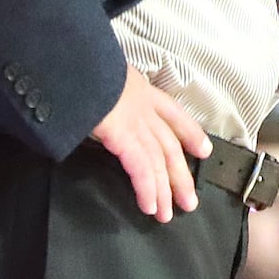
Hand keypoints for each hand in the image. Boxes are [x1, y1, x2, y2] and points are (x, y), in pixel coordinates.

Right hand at [90, 64, 212, 221]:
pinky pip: (141, 167)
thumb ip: (108, 92)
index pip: (173, 112)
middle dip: (181, 174)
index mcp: (140, 89)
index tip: (203, 149)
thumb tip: (100, 104)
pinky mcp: (123, 136)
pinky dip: (147, 188)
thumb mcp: (102, 75)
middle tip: (189, 201)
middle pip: (170, 145)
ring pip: (158, 161)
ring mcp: (136, 121)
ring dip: (164, 190)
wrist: (75, 63)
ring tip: (167, 215)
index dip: (190, 132)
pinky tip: (150, 206)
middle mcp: (144, 105)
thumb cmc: (81, 69)